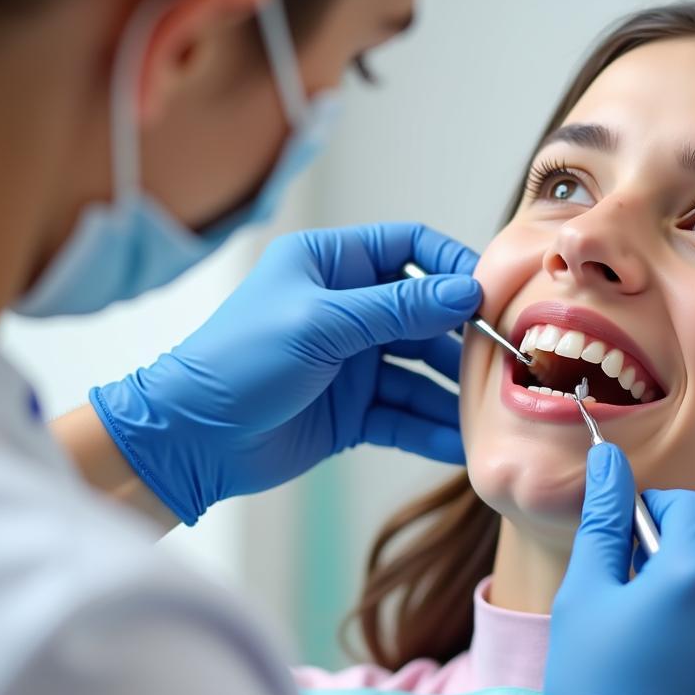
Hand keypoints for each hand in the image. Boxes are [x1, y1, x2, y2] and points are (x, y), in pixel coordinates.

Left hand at [90, 223, 481, 524]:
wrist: (191, 440)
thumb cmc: (239, 362)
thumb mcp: (321, 324)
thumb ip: (397, 308)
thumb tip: (465, 291)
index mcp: (331, 266)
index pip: (408, 248)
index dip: (450, 265)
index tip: (488, 293)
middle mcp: (348, 310)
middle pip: (424, 314)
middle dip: (462, 337)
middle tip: (502, 357)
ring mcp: (354, 364)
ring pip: (421, 371)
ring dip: (452, 392)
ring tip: (487, 412)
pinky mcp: (355, 411)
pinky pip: (405, 416)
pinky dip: (430, 430)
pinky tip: (458, 447)